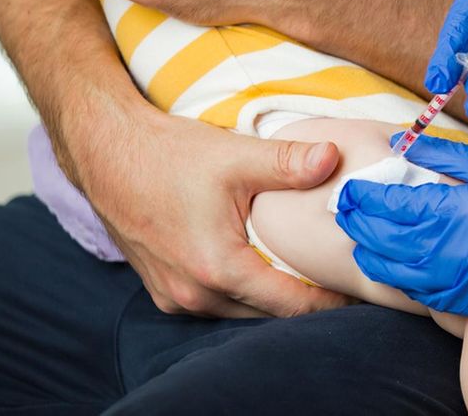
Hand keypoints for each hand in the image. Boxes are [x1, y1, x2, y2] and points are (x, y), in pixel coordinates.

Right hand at [74, 105, 349, 317]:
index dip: (331, 301)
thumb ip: (290, 162)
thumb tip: (335, 159)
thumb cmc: (166, 154)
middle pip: (268, 314)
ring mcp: (175, 297)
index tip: (361, 290)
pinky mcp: (164, 290)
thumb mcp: (236, 155)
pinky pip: (217, 302)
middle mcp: (194, 294)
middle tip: (341, 278)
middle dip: (306, 300)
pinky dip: (244, 291)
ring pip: (242, 311)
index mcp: (217, 268)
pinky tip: (264, 265)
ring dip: (273, 296)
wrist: (105, 152)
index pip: (291, 305)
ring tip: (309, 273)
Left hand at [336, 135, 467, 321]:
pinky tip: (401, 270)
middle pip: (388, 244)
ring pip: (403, 278)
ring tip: (363, 243)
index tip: (350, 190)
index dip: (364, 198)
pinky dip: (409, 283)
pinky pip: (432, 299)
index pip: (392, 207)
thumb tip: (398, 143)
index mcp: (462, 210)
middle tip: (345, 213)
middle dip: (360, 227)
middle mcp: (460, 253)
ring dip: (377, 259)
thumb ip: (442, 156)